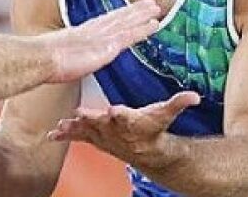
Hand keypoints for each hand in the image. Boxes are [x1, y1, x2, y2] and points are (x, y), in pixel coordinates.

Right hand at [44, 0, 162, 82]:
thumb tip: (57, 59)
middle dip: (133, 11)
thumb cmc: (42, 61)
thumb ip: (62, 55)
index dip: (117, 17)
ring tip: (156, 9)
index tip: (128, 11)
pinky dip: (142, 29)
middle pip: (117, 19)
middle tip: (149, 3)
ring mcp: (101, 38)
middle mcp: (93, 32)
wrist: (40, 59)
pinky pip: (129, 36)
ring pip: (126, 24)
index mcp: (80, 34)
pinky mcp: (107, 46)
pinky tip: (154, 25)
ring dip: (142, 16)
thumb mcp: (54, 56)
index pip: (104, 23)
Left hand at [47, 91, 199, 167]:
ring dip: (74, 128)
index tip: (114, 110)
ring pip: (87, 130)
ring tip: (61, 126)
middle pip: (102, 123)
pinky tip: (52, 134)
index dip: (121, 114)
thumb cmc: (153, 128)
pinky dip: (65, 135)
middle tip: (79, 113)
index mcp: (131, 121)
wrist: (146, 152)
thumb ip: (177, 104)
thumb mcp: (164, 114)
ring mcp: (102, 135)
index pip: (127, 117)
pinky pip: (78, 136)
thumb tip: (195, 96)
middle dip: (91, 118)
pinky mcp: (93, 137)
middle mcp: (115, 129)